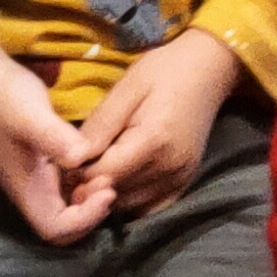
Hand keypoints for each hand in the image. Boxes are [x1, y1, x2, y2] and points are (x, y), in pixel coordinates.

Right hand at [0, 6, 108, 244]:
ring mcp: (37, 181)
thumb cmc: (5, 99)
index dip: (83, 219)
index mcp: (26, 189)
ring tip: (108, 174)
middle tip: (110, 184)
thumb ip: (54, 137)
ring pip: (67, 212)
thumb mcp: (31, 115)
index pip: (55, 229)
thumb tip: (82, 157)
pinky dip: (87, 186)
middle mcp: (31, 192)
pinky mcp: (44, 167)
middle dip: (90, 215)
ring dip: (91, 201)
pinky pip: (68, 191)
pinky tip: (99, 163)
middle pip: (62, 229)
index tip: (106, 189)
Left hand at [65, 26, 239, 215]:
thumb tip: (70, 162)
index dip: (77, 174)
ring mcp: (179, 179)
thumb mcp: (126, 89)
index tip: (68, 160)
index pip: (100, 177)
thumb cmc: (163, 72)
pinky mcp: (184, 183)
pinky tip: (122, 179)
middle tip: (81, 165)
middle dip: (89, 186)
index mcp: (153, 142)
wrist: (209, 69)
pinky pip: (148, 208)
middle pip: (112, 195)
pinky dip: (129, 199)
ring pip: (127, 205)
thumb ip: (99, 127)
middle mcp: (169, 168)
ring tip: (100, 168)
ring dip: (107, 194)